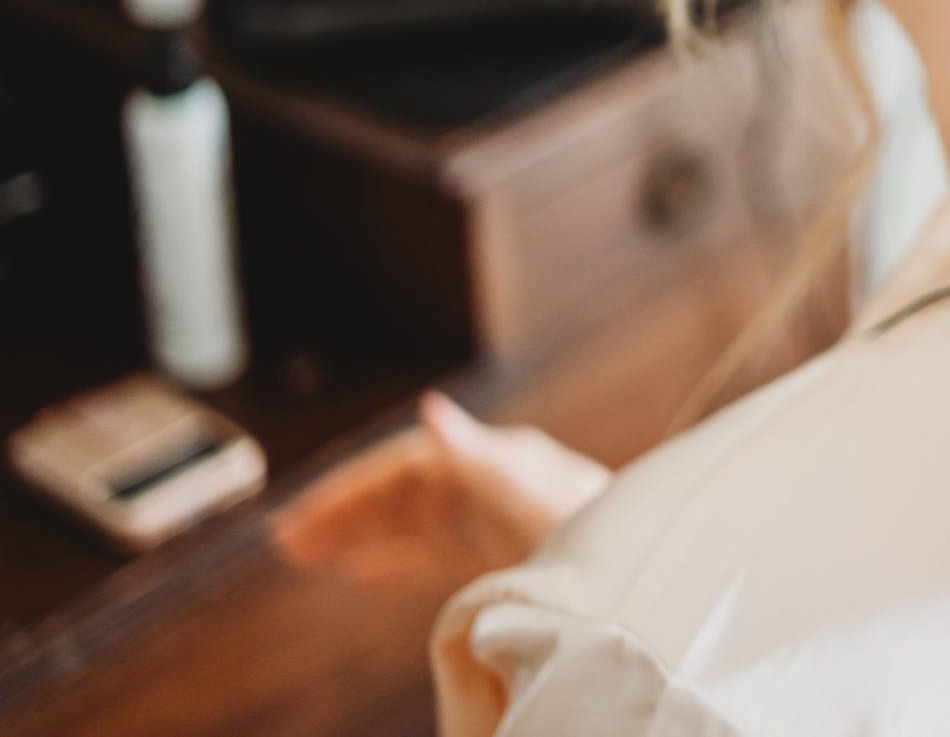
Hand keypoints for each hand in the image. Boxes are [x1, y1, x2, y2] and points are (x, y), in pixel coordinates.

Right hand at [272, 392, 608, 586]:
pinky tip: (360, 573)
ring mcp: (492, 517)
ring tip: (304, 557)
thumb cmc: (588, 525)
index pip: (403, 465)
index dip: (352, 489)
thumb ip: (473, 452)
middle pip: (399, 493)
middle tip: (285, 541)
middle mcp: (487, 481)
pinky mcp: (501, 550)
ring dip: (358, 537)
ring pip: (409, 523)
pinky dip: (394, 560)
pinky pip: (432, 551)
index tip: (304, 515)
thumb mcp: (524, 487)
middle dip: (343, 515)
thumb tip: (432, 406)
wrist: (635, 570)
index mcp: (490, 458)